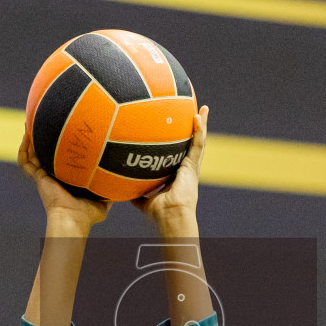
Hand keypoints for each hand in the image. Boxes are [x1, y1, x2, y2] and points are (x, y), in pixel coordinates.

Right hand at [18, 131, 109, 233]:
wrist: (73, 219)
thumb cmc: (87, 215)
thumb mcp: (102, 203)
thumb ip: (109, 194)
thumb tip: (121, 189)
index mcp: (66, 180)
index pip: (60, 161)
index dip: (59, 149)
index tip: (63, 135)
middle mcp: (53, 177)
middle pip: (44, 155)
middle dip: (42, 141)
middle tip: (42, 125)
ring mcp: (44, 177)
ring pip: (32, 156)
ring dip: (30, 142)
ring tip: (30, 125)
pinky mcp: (39, 177)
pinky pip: (26, 162)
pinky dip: (24, 150)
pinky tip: (27, 136)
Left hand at [131, 105, 207, 232]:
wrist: (170, 216)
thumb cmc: (159, 213)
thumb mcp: (144, 200)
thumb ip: (136, 193)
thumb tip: (122, 190)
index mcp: (178, 176)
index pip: (180, 155)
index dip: (181, 144)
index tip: (180, 131)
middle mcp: (187, 169)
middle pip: (192, 145)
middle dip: (196, 130)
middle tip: (197, 114)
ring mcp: (192, 167)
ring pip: (199, 141)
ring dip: (202, 125)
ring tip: (203, 109)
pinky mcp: (194, 166)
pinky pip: (198, 145)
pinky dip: (199, 131)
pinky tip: (198, 117)